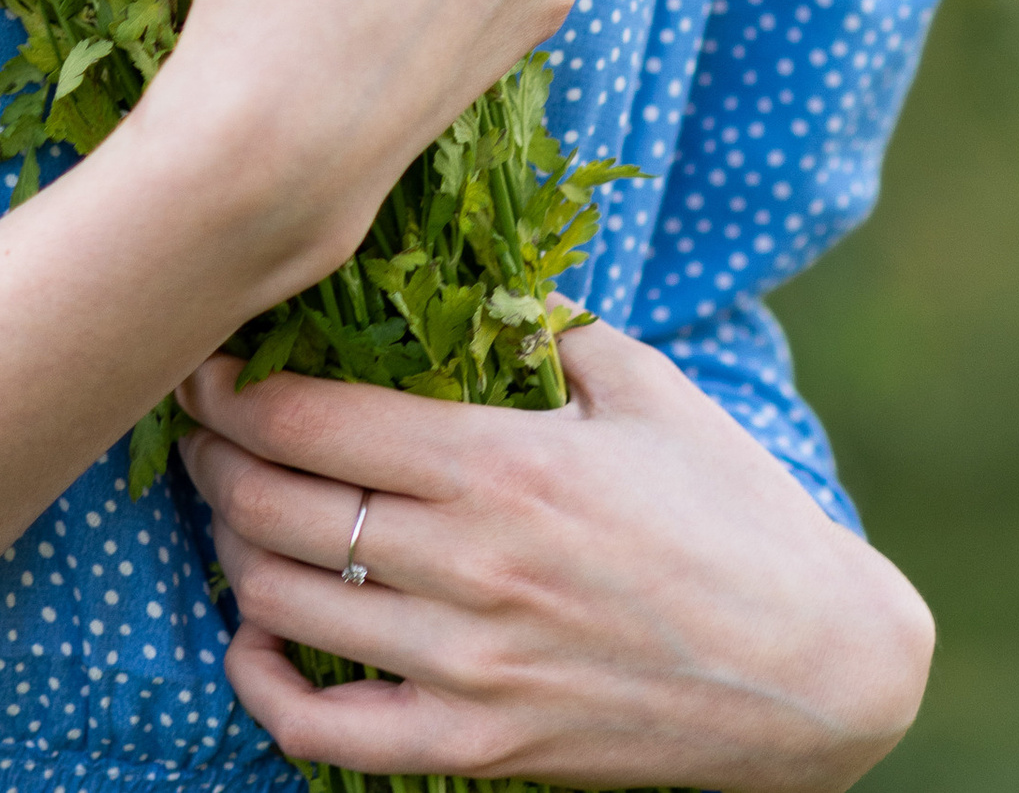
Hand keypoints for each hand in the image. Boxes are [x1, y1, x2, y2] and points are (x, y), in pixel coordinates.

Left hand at [178, 319, 933, 790]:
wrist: (821, 668)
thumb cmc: (734, 509)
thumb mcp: (643, 386)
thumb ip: (544, 322)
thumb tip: (466, 273)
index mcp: (503, 460)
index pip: (311, 417)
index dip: (231, 388)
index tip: (201, 362)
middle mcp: (473, 563)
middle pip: (278, 505)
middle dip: (214, 461)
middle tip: (197, 430)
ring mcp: (475, 666)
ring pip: (286, 605)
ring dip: (232, 553)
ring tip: (228, 514)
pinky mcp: (488, 749)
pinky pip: (333, 731)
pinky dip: (265, 687)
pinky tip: (252, 641)